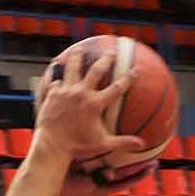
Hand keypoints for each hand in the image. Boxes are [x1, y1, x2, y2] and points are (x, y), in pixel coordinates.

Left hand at [35, 51, 144, 186]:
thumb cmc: (78, 146)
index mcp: (95, 104)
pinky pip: (55, 79)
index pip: (117, 88)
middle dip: (106, 59)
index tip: (135, 70)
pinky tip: (56, 68)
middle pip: (96, 70)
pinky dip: (57, 74)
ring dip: (77, 56)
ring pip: (73, 67)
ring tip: (80, 49)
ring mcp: (66, 91)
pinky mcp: (53, 93)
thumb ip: (122, 142)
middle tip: (111, 52)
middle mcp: (82, 93)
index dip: (128, 79)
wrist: (53, 145)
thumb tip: (141, 145)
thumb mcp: (102, 144)